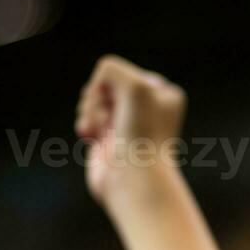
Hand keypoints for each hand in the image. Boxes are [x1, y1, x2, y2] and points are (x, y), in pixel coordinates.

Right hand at [75, 55, 186, 202]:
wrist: (133, 180)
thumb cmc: (140, 136)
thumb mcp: (133, 86)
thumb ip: (111, 69)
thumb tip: (98, 89)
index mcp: (164, 94)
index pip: (119, 71)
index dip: (112, 87)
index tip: (125, 107)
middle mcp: (147, 107)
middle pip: (104, 84)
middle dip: (97, 99)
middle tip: (109, 119)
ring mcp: (126, 123)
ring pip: (92, 100)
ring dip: (90, 111)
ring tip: (99, 131)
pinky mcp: (109, 139)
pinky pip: (86, 117)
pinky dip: (85, 124)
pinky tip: (89, 136)